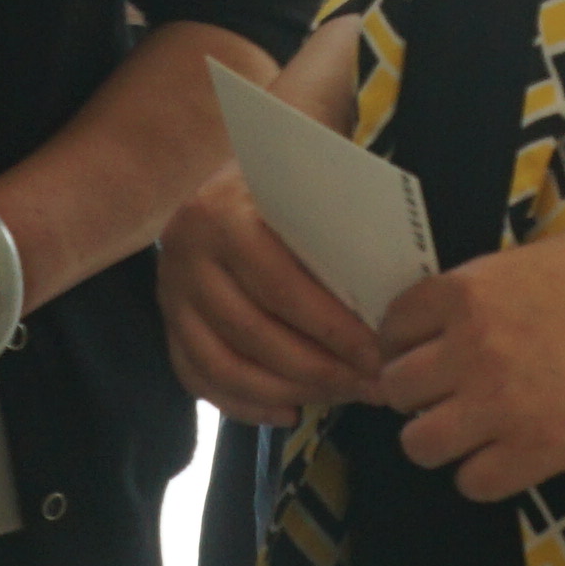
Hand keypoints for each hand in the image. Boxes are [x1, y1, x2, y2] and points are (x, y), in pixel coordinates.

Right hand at [160, 21, 391, 428]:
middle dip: (320, 370)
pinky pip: (198, 377)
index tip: (381, 355)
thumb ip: (342, 224)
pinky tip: (289, 412)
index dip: (333, 330)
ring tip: (339, 399)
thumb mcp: (317, 178)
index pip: (281, 287)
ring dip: (287, 392)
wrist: (244, 153)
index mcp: (224, 212)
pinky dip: (243, 404)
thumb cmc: (296, 175)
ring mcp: (171, 289)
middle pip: (254, 333)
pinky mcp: (166, 320)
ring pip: (224, 363)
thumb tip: (398, 284)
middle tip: (372, 387)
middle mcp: (186, 251)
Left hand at [376, 222, 564, 501]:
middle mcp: (473, 348)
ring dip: (440, 437)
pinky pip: (474, 483)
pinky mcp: (542, 451)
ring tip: (473, 428)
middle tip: (450, 391)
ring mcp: (504, 405)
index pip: (394, 325)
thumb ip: (488, 287)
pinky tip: (509, 454)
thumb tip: (455, 317)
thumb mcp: (542, 256)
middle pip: (397, 387)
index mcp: (470, 290)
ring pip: (420, 443)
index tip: (427, 349)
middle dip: (417, 390)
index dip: (407, 340)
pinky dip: (484, 474)